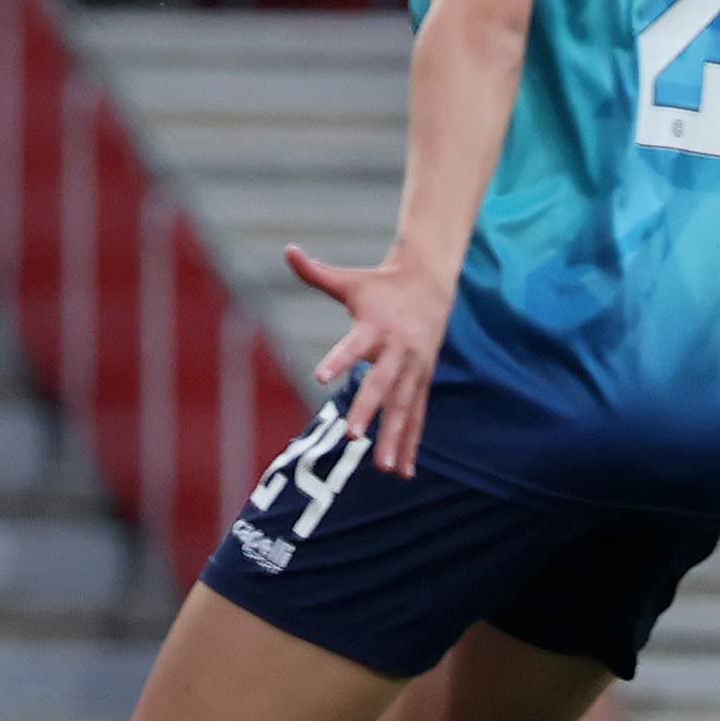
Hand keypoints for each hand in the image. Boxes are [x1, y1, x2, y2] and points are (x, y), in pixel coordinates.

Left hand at [288, 244, 454, 476]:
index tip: (319, 376)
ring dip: (394, 439)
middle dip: (368, 411)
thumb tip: (288, 250)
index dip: (338, 360)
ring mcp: (413, 368)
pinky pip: (417, 415)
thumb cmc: (381, 284)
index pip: (353, 346)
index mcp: (375, 327)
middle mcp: (397, 350)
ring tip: (384, 468)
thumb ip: (315, 272)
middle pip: (382, 385)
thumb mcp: (349, 279)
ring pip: (404, 408)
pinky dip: (411, 442)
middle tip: (351, 436)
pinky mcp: (422, 380)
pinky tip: (404, 470)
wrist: (431, 282)